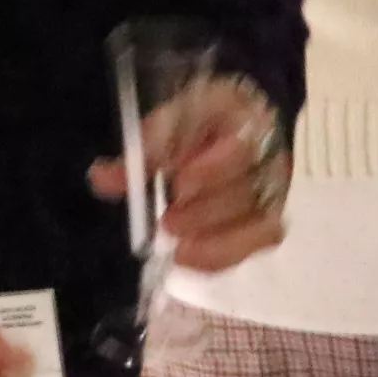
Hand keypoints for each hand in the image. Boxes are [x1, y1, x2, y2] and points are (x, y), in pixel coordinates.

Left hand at [87, 73, 289, 273]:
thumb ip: (144, 147)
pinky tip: (189, 258)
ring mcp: (275, 192)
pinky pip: (256, 244)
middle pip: (248, 193)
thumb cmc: (203, 119)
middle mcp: (271, 158)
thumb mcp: (172, 118)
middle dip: (206, 212)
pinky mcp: (269, 219)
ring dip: (216, 241)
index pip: (242, 148)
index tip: (180, 184)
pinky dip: (222, 256)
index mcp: (247, 120)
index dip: (213, 170)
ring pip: (258, 223)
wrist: (237, 124)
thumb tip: (102, 178)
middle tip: (169, 221)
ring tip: (179, 248)